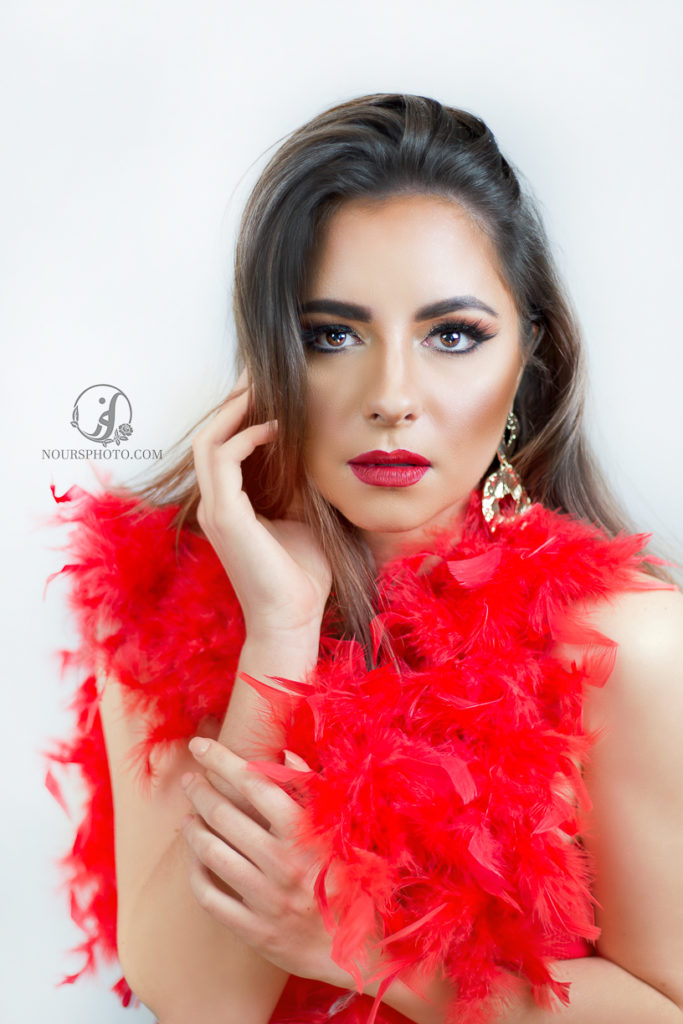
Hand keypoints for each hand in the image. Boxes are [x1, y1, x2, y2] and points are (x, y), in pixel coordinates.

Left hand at [179, 737, 359, 987]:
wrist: (358, 951)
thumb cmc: (352, 881)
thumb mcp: (341, 831)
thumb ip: (312, 791)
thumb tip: (284, 755)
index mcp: (306, 833)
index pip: (254, 783)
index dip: (222, 759)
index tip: (201, 743)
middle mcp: (283, 863)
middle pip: (225, 815)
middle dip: (200, 790)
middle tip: (190, 779)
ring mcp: (266, 899)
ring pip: (211, 853)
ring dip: (193, 828)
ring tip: (189, 816)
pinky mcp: (253, 930)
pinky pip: (209, 896)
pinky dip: (195, 872)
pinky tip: (195, 858)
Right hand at [191, 370, 331, 638]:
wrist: (294, 619)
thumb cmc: (303, 575)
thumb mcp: (305, 517)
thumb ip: (301, 486)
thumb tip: (319, 451)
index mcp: (231, 505)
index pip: (224, 448)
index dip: (241, 415)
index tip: (268, 390)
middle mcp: (216, 504)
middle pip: (210, 436)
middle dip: (233, 402)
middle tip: (259, 374)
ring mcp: (216, 509)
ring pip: (209, 442)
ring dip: (234, 411)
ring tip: (262, 389)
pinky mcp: (225, 516)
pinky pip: (223, 460)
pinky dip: (245, 437)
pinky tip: (273, 428)